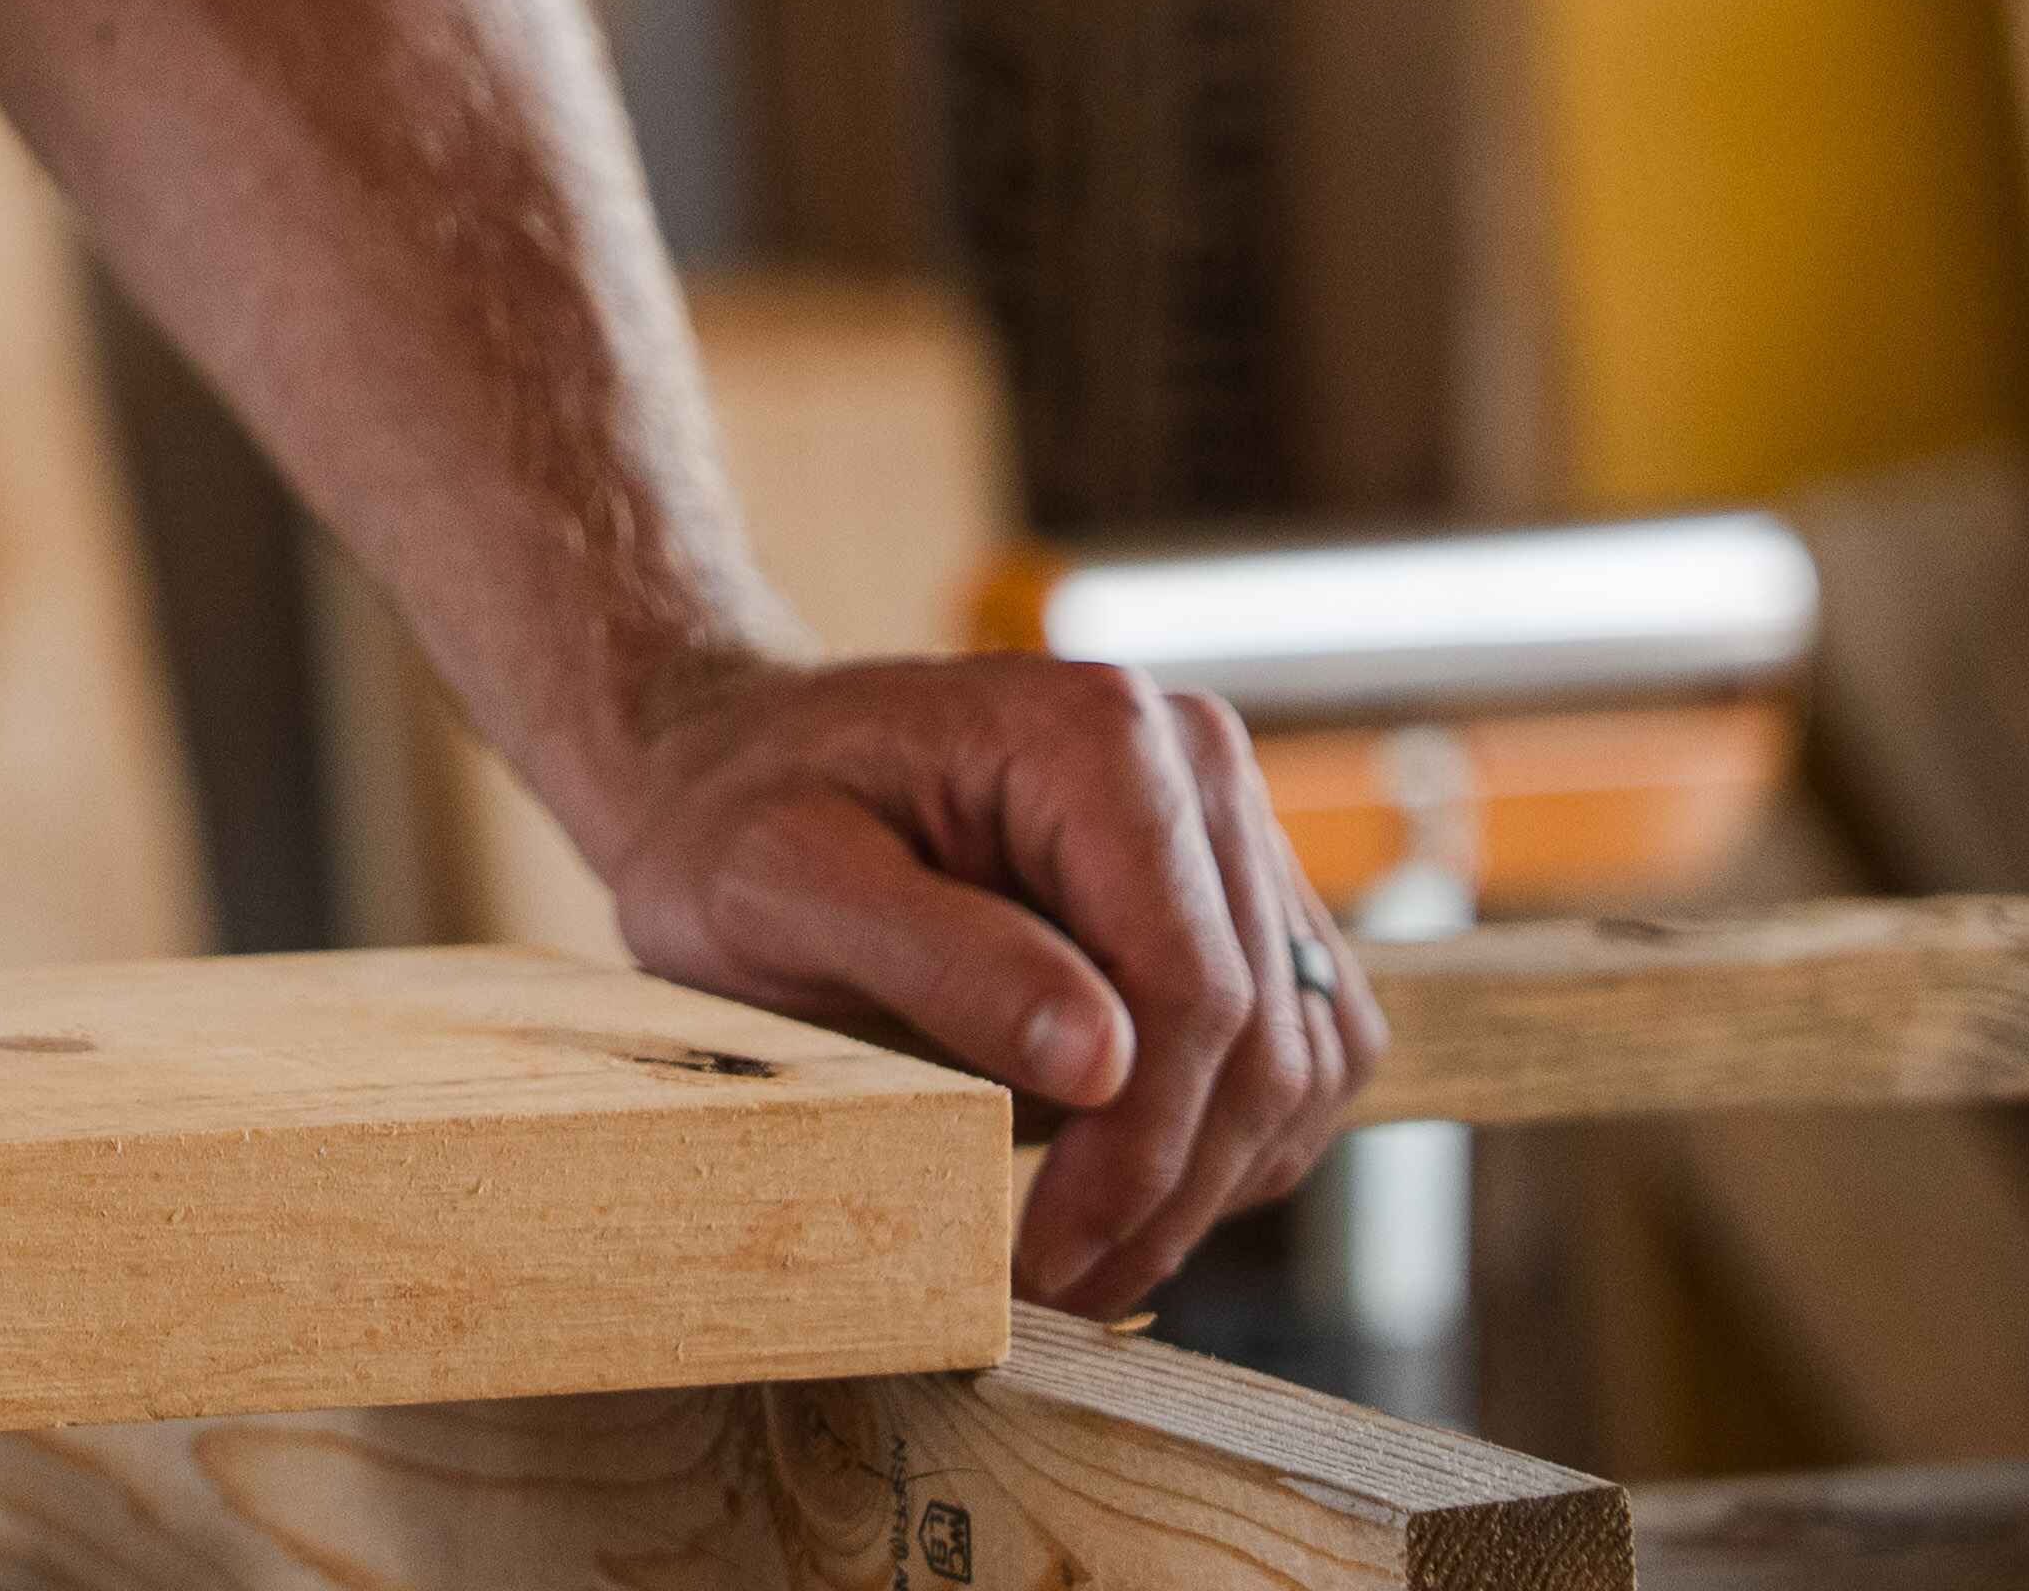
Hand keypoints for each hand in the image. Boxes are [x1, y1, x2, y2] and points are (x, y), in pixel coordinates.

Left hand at [583, 652, 1378, 1315]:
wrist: (728, 767)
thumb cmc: (734, 819)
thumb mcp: (785, 886)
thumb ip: (943, 960)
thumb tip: (1104, 1063)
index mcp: (1099, 737)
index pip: (1194, 990)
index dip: (1141, 1153)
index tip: (1048, 1257)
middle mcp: (1193, 760)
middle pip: (1261, 1035)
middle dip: (1170, 1189)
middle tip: (1056, 1290)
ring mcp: (1225, 823)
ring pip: (1300, 1055)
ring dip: (1210, 1181)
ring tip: (1079, 1253)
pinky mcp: (1233, 892)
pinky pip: (1298, 1045)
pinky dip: (1232, 1140)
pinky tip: (1123, 1184)